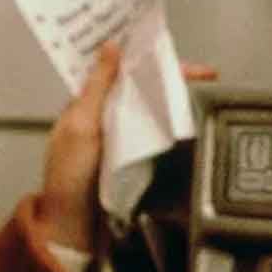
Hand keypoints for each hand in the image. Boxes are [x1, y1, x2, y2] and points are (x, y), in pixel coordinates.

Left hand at [39, 43, 217, 250]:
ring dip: (175, 96)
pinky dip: (172, 121)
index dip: (142, 56)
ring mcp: (121, 136)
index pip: (117, 69)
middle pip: (140, 86)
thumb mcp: (80, 125)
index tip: (169, 48)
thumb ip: (96, 88)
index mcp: (85, 103)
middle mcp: (104, 115)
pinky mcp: (135, 156)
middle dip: (170, 76)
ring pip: (151, 106)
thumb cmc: (68, 177)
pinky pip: (156, 130)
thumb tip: (110, 47)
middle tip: (204, 74)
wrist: (75, 225)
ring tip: (204, 88)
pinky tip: (189, 117)